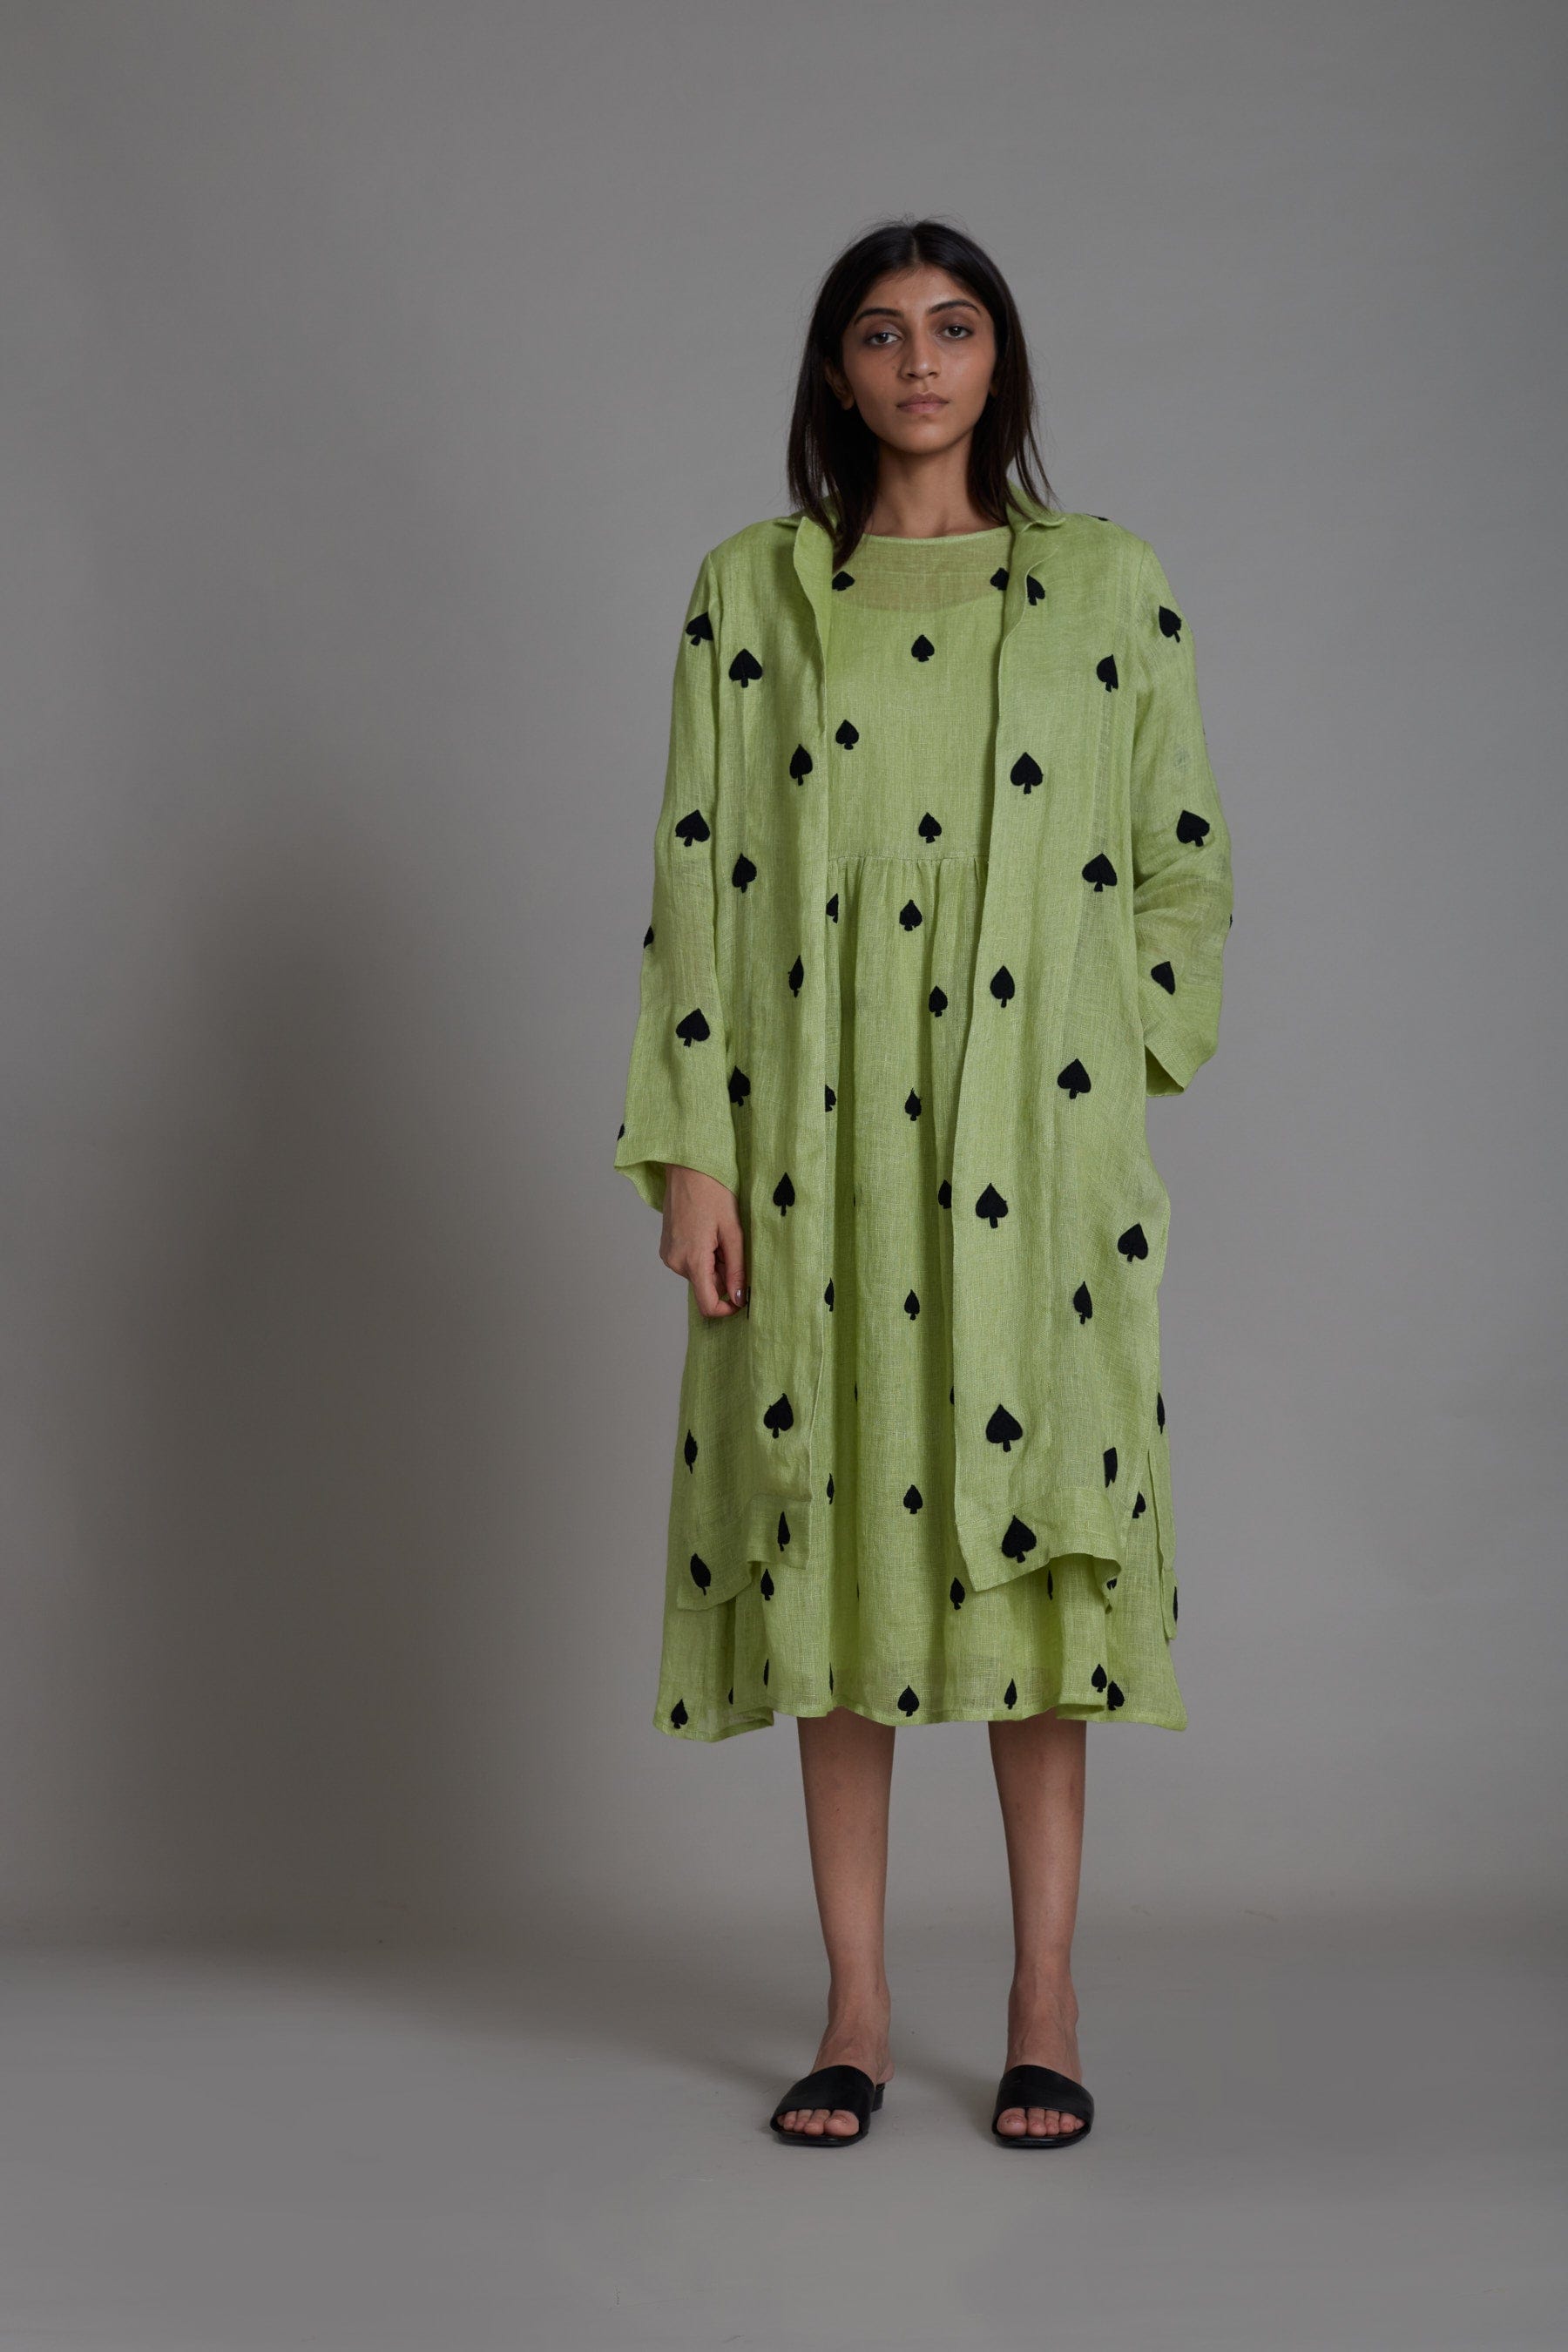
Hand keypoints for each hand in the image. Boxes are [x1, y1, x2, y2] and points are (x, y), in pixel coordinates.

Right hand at [660, 1166, 746, 1318]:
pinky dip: (704, 1255)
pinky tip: (707, 1232)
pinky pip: (690, 1263)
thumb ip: (737, 1269)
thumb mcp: (733, 1231)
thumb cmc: (713, 1192)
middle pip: (706, 1287)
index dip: (728, 1309)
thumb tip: (740, 1299)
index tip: (743, 1298)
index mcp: (692, 1260)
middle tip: (731, 1244)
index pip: (707, 1305)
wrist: (687, 1168)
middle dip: (724, 1274)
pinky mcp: (667, 1248)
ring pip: (700, 1274)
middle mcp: (675, 1262)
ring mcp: (668, 1255)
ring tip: (718, 1234)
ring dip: (715, 1263)